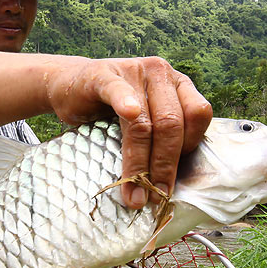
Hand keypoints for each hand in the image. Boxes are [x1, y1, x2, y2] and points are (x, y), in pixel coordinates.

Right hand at [45, 56, 212, 208]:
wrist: (68, 85)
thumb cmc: (109, 108)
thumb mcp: (144, 119)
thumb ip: (162, 138)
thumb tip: (170, 185)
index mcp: (178, 84)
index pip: (198, 115)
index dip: (189, 148)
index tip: (172, 174)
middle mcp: (160, 74)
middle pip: (172, 124)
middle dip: (164, 166)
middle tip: (155, 197)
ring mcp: (132, 71)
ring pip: (144, 121)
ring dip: (140, 161)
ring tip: (134, 191)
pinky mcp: (103, 74)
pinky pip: (118, 90)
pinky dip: (125, 102)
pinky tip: (128, 113)